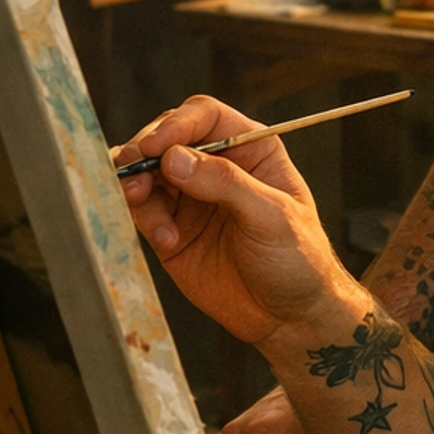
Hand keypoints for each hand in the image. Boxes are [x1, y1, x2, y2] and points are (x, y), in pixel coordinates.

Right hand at [115, 94, 357, 343]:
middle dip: (144, 152)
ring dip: (135, 183)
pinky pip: (141, 209)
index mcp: (249, 149)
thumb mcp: (272, 217)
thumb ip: (225, 183)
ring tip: (140, 204)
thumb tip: (174, 158)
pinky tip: (166, 240)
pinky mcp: (171, 229)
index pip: (204, 116)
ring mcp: (190, 197)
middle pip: (165, 138)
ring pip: (145, 171)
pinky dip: (143, 218)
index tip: (156, 146)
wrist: (289, 318)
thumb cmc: (298, 260)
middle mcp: (215, 165)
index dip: (176, 125)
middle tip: (136, 177)